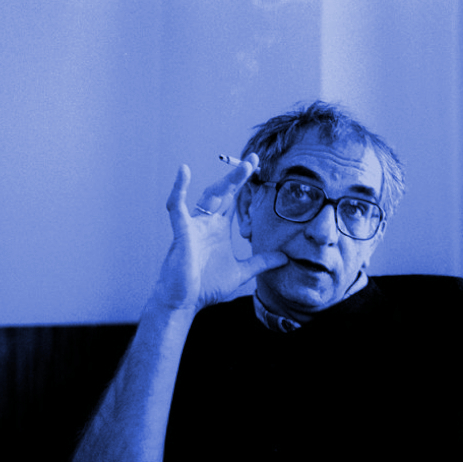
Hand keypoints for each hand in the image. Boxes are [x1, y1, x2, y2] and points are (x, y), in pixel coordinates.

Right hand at [151, 153, 287, 312]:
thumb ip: (261, 262)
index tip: (258, 169)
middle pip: (224, 193)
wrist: (184, 302)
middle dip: (239, 176)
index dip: (245, 185)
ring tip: (242, 167)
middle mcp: (206, 222)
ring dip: (226, 181)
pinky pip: (176, 206)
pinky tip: (184, 171)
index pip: (234, 201)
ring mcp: (193, 225)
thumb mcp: (242, 272)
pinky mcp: (182, 232)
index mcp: (218, 229)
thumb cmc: (206, 286)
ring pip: (209, 196)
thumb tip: (285, 257)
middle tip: (254, 159)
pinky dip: (178, 189)